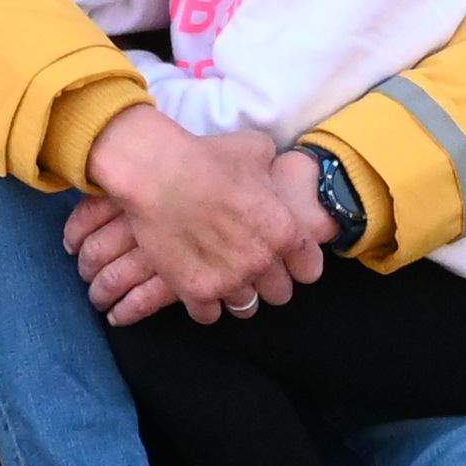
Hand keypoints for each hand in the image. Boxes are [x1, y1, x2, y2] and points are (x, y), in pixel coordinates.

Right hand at [73, 112, 327, 325]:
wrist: (155, 172)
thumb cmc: (207, 156)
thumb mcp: (256, 150)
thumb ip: (273, 172)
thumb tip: (273, 175)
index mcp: (283, 230)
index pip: (310, 269)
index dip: (298, 262)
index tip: (285, 257)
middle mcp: (261, 261)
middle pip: (280, 293)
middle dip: (268, 280)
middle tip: (250, 264)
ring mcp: (229, 280)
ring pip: (246, 308)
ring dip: (237, 293)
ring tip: (224, 277)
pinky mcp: (195, 291)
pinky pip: (210, 315)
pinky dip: (205, 303)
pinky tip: (198, 284)